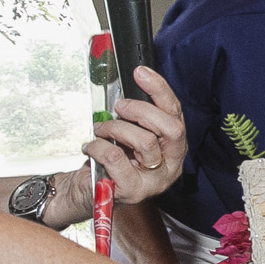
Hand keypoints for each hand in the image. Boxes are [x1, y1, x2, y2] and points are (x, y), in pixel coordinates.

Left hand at [81, 65, 187, 203]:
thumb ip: (138, 114)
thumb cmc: (111, 160)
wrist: (88, 189)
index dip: (159, 89)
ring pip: (145, 141)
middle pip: (172, 128)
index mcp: (174, 147)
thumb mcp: (130, 132)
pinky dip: (99, 146)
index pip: (175, 113)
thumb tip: (133, 82)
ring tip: (101, 129)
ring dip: (115, 128)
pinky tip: (92, 147)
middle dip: (142, 110)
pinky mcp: (133, 190)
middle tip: (119, 107)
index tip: (141, 73)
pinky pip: (117, 157)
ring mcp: (155, 181)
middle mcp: (171, 165)